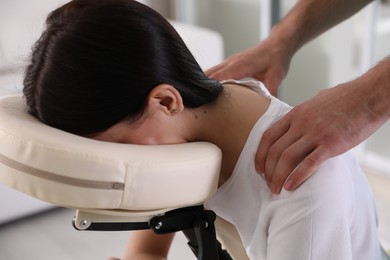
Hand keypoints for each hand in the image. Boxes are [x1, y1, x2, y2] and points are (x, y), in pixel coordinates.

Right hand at [205, 35, 291, 95]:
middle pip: (210, 74)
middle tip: (197, 102)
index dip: (210, 88)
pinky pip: (214, 72)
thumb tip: (269, 109)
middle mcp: (232, 62)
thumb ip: (271, 92)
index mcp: (241, 64)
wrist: (277, 44)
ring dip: (204, 84)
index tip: (204, 99)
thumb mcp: (276, 76)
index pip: (219, 76)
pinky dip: (209, 80)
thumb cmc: (276, 58)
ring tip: (199, 99)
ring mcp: (229, 62)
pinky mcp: (230, 64)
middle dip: (202, 88)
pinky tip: (208, 91)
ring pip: (210, 72)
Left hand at [255, 81, 386, 193]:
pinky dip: (297, 177)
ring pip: (287, 158)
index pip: (268, 136)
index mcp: (295, 114)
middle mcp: (301, 124)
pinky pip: (309, 163)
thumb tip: (301, 113)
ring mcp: (315, 133)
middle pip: (275, 150)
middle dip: (268, 171)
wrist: (369, 96)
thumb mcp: (317, 100)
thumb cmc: (346, 98)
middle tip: (268, 184)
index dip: (260, 154)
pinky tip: (291, 187)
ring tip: (276, 189)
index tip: (258, 168)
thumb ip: (305, 110)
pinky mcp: (331, 144)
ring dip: (278, 176)